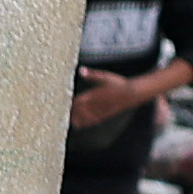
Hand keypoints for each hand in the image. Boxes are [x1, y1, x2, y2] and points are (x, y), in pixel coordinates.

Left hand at [67, 60, 181, 130]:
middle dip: (70, 112)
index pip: (78, 101)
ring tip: (66, 120)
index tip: (61, 103)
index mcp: (95, 95)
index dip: (70, 104)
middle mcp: (97, 105)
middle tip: (60, 113)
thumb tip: (81, 70)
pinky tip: (78, 124)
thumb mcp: (105, 77)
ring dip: (75, 119)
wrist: (132, 94)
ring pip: (85, 118)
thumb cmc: (118, 83)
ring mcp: (101, 112)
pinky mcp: (105, 115)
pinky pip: (92, 121)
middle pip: (79, 111)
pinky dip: (84, 123)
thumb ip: (92, 74)